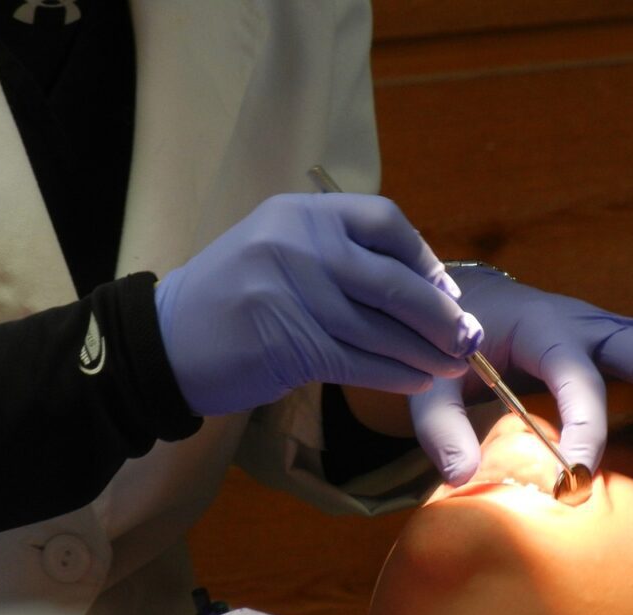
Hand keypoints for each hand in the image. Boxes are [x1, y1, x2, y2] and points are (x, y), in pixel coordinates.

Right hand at [155, 194, 482, 415]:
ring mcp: (291, 294)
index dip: (424, 259)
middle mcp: (298, 244)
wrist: (164, 341)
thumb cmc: (231, 297)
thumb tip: (421, 285)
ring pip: (380, 328)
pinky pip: (358, 361)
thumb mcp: (277, 249)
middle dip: (439, 316)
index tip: (446, 291)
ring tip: (451, 367)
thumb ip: (337, 254)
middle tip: (468, 339)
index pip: (384, 221)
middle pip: (392, 281)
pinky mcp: (288, 345)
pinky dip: (394, 374)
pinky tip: (416, 382)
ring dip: (423, 353)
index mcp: (300, 212)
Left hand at [411, 265, 632, 485]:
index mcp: (534, 326)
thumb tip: (461, 479)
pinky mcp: (602, 344)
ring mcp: (593, 329)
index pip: (570, 373)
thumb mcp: (428, 382)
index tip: (581, 470)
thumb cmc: (443, 345)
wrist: (454, 304)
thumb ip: (440, 427)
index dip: (582, 420)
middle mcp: (574, 321)